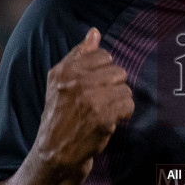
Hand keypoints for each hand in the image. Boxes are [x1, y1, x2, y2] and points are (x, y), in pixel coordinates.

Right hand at [35, 27, 134, 173]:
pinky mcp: (103, 117)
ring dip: (119, 101)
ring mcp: (90, 99)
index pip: (103, 55)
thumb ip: (79, 55)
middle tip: (101, 101)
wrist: (55, 151)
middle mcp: (76, 82)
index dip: (104, 71)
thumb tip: (94, 32)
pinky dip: (124, 114)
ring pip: (125, 88)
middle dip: (114, 87)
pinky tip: (111, 120)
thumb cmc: (60, 114)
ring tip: (105, 111)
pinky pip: (128, 105)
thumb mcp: (60, 82)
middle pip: (118, 71)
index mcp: (65, 70)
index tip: (96, 85)